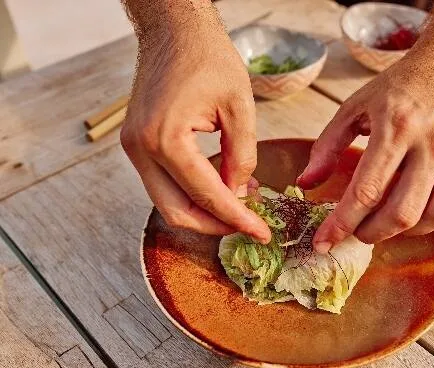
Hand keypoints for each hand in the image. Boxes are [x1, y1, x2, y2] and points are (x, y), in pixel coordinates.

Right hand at [120, 10, 269, 242]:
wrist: (174, 31)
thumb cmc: (208, 58)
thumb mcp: (239, 107)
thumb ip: (242, 156)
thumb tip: (239, 194)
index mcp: (166, 139)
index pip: (206, 195)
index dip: (237, 219)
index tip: (262, 233)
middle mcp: (142, 148)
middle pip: (176, 211)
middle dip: (215, 225)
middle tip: (249, 226)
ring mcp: (135, 147)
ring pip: (167, 202)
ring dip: (203, 211)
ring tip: (240, 206)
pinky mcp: (138, 143)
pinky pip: (164, 183)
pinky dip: (191, 193)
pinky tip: (221, 187)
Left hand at [298, 54, 433, 251]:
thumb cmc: (399, 87)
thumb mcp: (355, 107)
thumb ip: (327, 146)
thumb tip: (305, 185)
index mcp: (396, 127)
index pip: (366, 191)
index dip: (341, 224)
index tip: (323, 243)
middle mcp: (433, 143)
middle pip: (402, 213)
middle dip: (372, 234)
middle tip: (358, 232)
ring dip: (406, 231)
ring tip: (388, 222)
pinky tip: (423, 212)